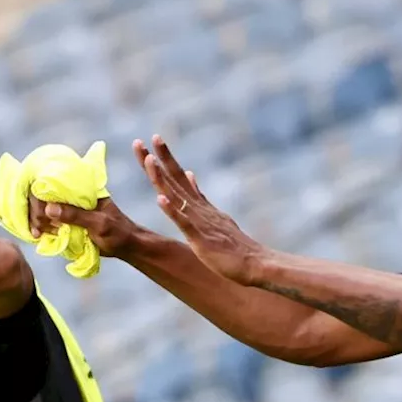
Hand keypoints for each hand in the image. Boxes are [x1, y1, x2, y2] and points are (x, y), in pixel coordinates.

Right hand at [27, 162, 142, 258]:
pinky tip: (39, 236)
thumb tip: (49, 208)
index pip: (54, 184)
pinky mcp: (68, 221)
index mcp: (84, 189)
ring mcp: (70, 209)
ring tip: (39, 234)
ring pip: (43, 208)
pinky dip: (41, 227)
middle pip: (44, 196)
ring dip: (37, 220)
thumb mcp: (99, 223)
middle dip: (37, 211)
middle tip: (39, 229)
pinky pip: (48, 221)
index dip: (41, 197)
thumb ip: (76, 215)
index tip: (41, 214)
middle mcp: (74, 196)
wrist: (126, 245)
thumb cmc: (118, 232)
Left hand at [138, 135, 267, 284]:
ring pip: (177, 196)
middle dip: (160, 158)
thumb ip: (199, 197)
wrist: (255, 263)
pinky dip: (172, 210)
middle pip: (175, 179)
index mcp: (200, 204)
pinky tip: (160, 199)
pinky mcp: (201, 239)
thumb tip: (189, 174)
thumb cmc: (233, 245)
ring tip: (148, 160)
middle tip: (146, 138)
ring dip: (162, 178)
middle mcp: (199, 208)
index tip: (153, 139)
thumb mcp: (213, 215)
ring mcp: (200, 222)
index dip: (165, 158)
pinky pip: (184, 223)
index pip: (179, 176)